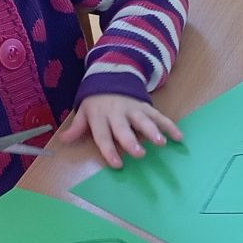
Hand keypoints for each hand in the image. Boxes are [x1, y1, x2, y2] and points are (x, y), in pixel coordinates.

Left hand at [55, 93, 181, 168]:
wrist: (111, 77)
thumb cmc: (96, 102)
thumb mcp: (84, 112)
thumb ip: (77, 127)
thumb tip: (63, 140)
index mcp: (100, 117)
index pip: (103, 136)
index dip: (109, 150)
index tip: (117, 165)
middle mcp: (117, 114)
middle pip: (124, 129)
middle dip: (132, 141)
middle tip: (140, 154)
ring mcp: (133, 109)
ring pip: (143, 120)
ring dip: (153, 131)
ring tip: (161, 143)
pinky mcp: (146, 106)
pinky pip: (159, 116)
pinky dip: (169, 126)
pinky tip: (179, 137)